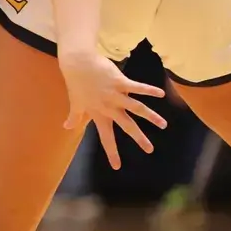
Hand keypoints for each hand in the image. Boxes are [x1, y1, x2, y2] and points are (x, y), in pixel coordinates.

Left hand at [58, 48, 166, 169]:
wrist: (77, 63)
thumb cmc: (77, 83)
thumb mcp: (75, 103)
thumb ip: (74, 116)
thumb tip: (66, 127)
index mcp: (99, 114)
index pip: (106, 137)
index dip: (111, 152)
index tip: (117, 167)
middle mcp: (109, 107)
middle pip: (126, 125)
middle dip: (138, 138)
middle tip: (150, 150)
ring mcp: (115, 95)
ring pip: (136, 108)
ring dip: (150, 116)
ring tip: (163, 124)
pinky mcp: (120, 81)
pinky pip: (137, 87)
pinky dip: (149, 90)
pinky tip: (161, 94)